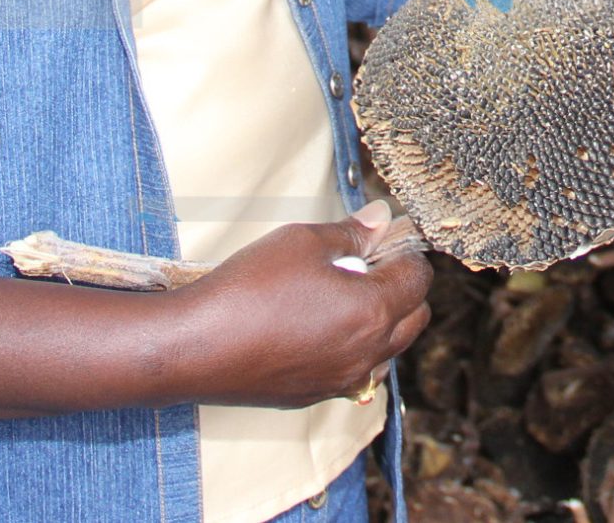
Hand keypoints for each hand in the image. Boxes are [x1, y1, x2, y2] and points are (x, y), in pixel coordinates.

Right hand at [163, 204, 428, 409]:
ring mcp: (342, 379)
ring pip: (388, 350)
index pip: (417, 278)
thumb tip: (380, 218)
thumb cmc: (248, 290)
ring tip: (344, 296)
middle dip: (403, 288)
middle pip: (414, 318)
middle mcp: (366, 353)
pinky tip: (323, 329)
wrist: (196, 347)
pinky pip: (357, 373)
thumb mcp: (302, 242)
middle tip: (367, 264)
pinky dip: (355, 350)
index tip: (386, 238)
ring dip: (382, 323)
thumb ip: (350, 232)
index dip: (405, 252)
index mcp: (372, 311)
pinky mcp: (316, 395)